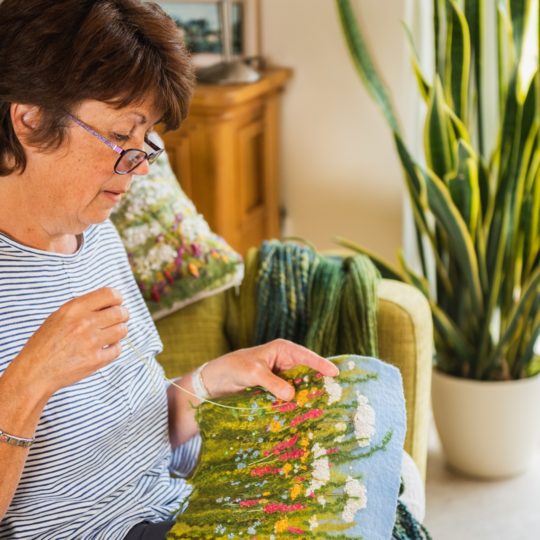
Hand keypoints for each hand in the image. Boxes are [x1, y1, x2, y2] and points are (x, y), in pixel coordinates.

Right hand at [11, 287, 128, 398]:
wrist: (35, 372)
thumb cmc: (46, 343)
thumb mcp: (59, 316)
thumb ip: (83, 308)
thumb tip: (111, 302)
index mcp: (74, 309)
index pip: (110, 294)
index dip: (117, 299)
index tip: (116, 304)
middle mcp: (84, 323)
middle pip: (120, 312)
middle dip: (123, 315)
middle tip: (118, 320)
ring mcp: (91, 342)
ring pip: (122, 330)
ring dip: (119, 331)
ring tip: (110, 334)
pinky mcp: (96, 360)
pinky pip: (118, 349)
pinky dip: (114, 348)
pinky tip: (104, 348)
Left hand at [202, 339, 339, 401]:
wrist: (216, 381)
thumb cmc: (234, 368)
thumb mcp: (253, 373)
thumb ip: (273, 383)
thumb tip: (293, 395)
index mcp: (282, 350)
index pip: (306, 356)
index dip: (321, 364)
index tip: (336, 373)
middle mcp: (284, 361)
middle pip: (307, 371)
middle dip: (319, 381)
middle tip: (337, 393)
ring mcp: (281, 376)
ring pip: (300, 385)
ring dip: (308, 395)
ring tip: (325, 406)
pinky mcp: (276, 389)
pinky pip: (290, 395)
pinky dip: (297, 403)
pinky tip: (304, 412)